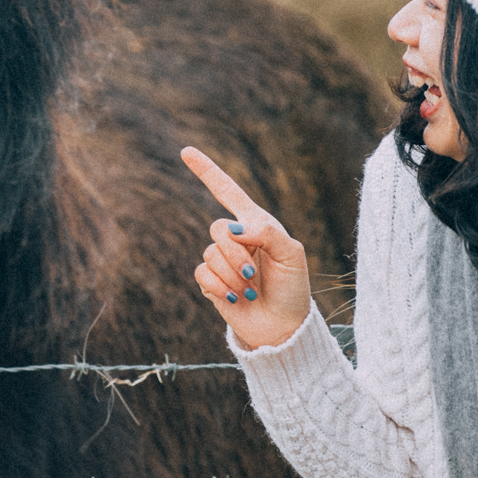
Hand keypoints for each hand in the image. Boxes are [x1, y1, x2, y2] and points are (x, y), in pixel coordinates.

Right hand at [180, 147, 311, 348]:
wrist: (283, 326)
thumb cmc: (292, 288)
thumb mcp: (292, 254)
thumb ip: (266, 232)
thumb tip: (233, 228)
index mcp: (255, 224)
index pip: (227, 191)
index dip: (207, 171)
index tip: (185, 151)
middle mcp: (235, 239)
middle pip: (218, 228)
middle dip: (237, 253)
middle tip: (254, 274)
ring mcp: (221, 260)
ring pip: (211, 253)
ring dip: (233, 275)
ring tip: (249, 289)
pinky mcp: (210, 281)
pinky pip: (202, 273)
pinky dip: (221, 286)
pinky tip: (236, 297)